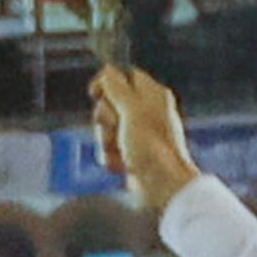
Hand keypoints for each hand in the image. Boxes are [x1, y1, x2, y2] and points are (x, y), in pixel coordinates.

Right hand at [90, 61, 199, 212]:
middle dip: (105, 119)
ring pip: (105, 127)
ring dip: (106, 141)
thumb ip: (117, 88)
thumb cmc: (152, 147)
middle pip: (108, 103)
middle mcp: (145, 111)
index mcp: (153, 95)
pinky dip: (111, 157)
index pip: (123, 76)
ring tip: (122, 151)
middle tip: (117, 128)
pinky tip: (123, 164)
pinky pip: (107, 148)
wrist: (162, 186)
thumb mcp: (132, 110)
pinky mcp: (130, 152)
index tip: (95, 93)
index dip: (107, 83)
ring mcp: (137, 133)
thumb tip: (107, 69)